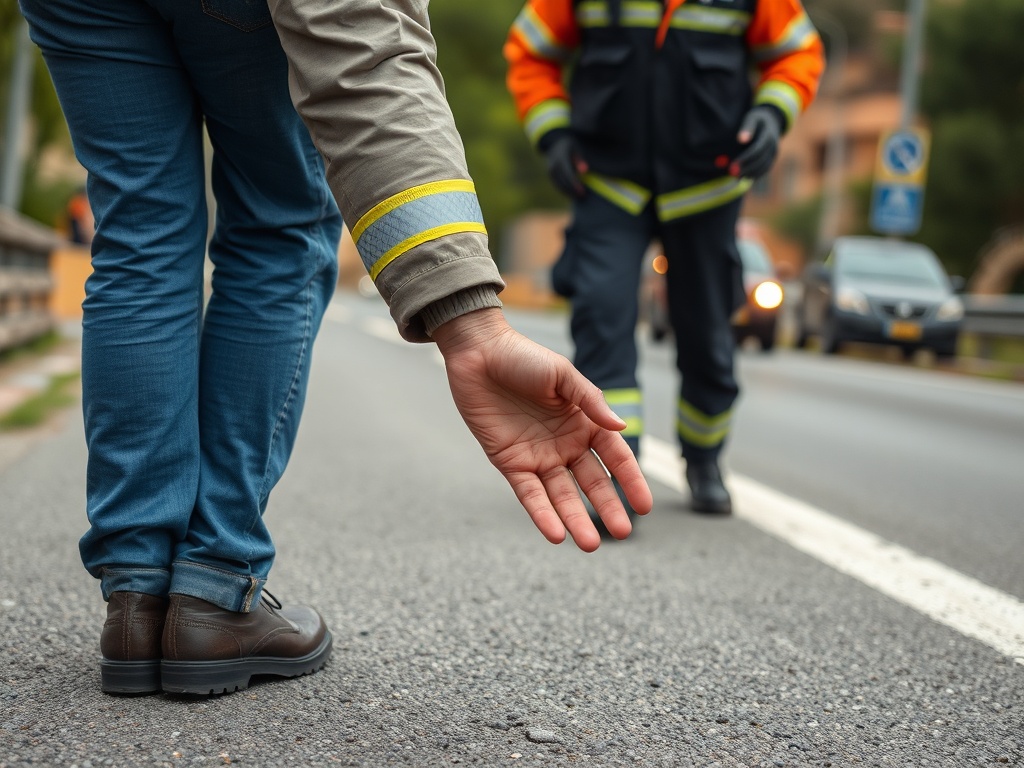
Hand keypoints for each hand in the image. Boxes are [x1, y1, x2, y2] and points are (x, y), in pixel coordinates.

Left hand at [433, 308, 652, 551]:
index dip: (630, 481)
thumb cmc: (523, 357)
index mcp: (584, 422)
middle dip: (607, 508)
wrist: (478, 353)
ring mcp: (539, 456)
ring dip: (574, 519)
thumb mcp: (562, 375)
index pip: (615, 456)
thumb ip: (591, 401)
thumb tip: (622, 425)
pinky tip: (555, 534)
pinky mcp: (510, 463)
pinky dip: (541, 514)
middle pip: (592, 482)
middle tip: (622, 533)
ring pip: (561, 495)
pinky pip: (529, 494)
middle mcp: (565, 444)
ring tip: (589, 545)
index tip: (644, 506)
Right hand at [544, 135, 588, 197]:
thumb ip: (581, 160)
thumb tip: (585, 171)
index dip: (575, 184)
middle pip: (563, 181)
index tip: (582, 191)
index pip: (568, 173)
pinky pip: (557, 185)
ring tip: (579, 196)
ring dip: (569, 192)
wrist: (556, 144)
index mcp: (561, 157)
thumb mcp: (577, 150)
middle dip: (573, 190)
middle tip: (583, 196)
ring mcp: (550, 170)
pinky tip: (572, 193)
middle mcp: (553, 164)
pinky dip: (564, 190)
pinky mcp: (550, 175)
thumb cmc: (571, 148)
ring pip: (559, 185)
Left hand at [730, 106, 782, 179]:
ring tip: (737, 177)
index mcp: (768, 135)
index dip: (746, 158)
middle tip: (732, 174)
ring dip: (751, 173)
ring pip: (764, 166)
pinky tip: (746, 177)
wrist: (772, 120)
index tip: (734, 164)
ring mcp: (774, 152)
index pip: (757, 149)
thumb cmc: (758, 119)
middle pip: (760, 160)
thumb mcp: (752, 118)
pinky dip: (757, 174)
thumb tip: (741, 139)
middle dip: (747, 168)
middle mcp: (773, 145)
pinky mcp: (773, 158)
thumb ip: (747, 127)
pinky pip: (766, 168)